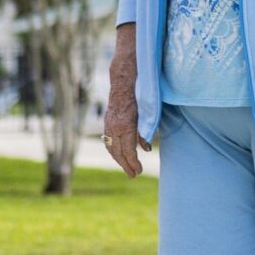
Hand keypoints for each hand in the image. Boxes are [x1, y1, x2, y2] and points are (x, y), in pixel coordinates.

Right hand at [103, 51, 145, 178]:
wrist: (124, 80)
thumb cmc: (140, 95)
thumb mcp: (147, 113)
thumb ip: (146, 130)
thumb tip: (147, 149)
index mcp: (124, 125)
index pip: (127, 151)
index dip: (133, 163)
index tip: (139, 171)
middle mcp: (114, 127)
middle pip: (118, 152)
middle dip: (126, 165)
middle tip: (134, 175)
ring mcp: (108, 124)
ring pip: (111, 148)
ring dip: (118, 160)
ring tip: (127, 168)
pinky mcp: (107, 121)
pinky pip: (108, 141)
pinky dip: (113, 150)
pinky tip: (118, 155)